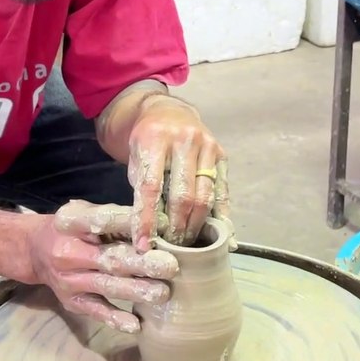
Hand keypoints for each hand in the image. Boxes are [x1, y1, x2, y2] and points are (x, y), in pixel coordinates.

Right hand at [25, 200, 179, 333]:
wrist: (36, 251)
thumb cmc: (74, 228)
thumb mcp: (85, 212)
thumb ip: (114, 216)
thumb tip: (156, 221)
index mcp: (71, 222)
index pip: (102, 221)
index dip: (129, 224)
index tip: (158, 227)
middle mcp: (68, 252)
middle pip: (109, 258)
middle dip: (141, 264)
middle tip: (171, 266)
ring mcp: (69, 280)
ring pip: (106, 285)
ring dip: (136, 291)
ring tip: (163, 293)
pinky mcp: (72, 301)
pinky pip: (95, 310)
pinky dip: (115, 318)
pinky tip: (135, 324)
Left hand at [127, 95, 229, 251]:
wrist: (167, 112)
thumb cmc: (146, 142)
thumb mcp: (136, 159)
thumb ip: (143, 188)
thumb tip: (151, 230)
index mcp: (155, 139)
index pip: (151, 186)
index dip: (147, 218)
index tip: (143, 244)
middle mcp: (184, 140)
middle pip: (183, 195)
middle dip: (176, 227)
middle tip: (169, 248)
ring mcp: (206, 146)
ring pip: (204, 195)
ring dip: (195, 225)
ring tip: (186, 243)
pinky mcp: (221, 154)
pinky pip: (222, 190)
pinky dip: (223, 216)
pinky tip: (223, 236)